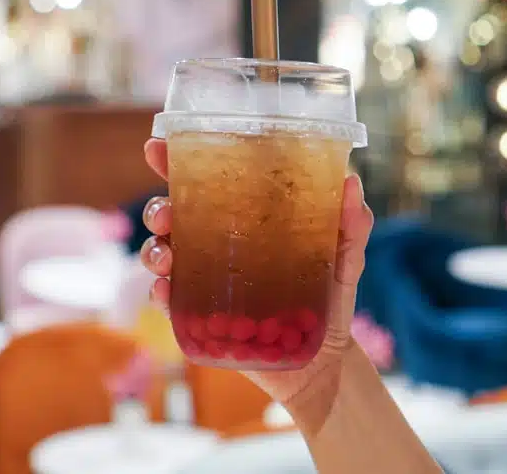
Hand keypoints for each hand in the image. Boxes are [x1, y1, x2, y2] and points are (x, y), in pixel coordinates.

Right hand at [139, 138, 374, 413]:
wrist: (325, 360)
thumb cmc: (332, 296)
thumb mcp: (346, 255)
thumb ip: (352, 221)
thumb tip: (350, 181)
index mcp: (243, 218)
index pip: (202, 182)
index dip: (174, 162)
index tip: (158, 147)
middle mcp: (216, 243)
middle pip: (172, 215)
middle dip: (159, 208)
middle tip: (166, 215)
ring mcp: (204, 279)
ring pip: (161, 254)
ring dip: (154, 250)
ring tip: (167, 257)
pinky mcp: (200, 316)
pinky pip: (169, 300)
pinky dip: (160, 292)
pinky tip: (166, 289)